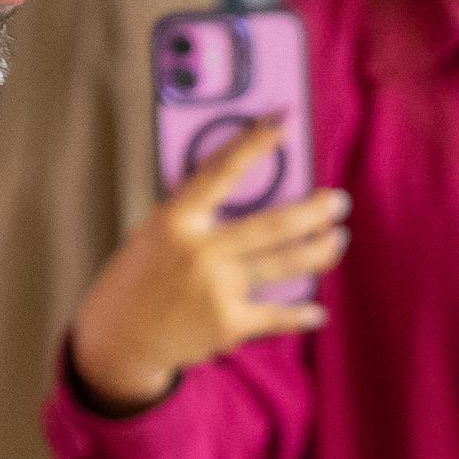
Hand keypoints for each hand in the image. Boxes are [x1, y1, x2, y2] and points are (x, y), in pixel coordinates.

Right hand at [65, 120, 345, 408]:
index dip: (253, 143)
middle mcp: (200, 251)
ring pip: (284, 264)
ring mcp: (216, 289)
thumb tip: (251, 187)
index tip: (283, 120)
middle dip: (313, 212)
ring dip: (319, 251)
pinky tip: (318, 312)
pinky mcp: (228, 324)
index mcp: (177, 220)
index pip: (220, 172)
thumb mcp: (156, 233)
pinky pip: (276, 315)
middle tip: (339, 201)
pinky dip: (301, 315)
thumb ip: (196, 213)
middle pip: (272, 224)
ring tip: (338, 239)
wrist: (119, 338)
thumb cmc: (143, 276)